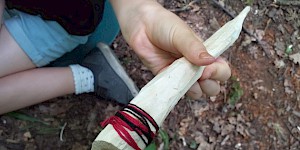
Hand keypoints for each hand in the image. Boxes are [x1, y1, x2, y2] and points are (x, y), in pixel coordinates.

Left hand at [110, 0, 230, 98]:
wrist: (141, 27)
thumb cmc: (164, 26)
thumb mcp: (182, 34)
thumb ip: (194, 48)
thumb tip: (209, 61)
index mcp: (205, 54)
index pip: (222, 70)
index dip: (218, 73)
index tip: (206, 69)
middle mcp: (196, 67)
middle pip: (213, 87)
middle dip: (209, 85)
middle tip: (198, 76)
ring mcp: (182, 75)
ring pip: (197, 93)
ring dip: (194, 90)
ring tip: (182, 78)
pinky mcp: (167, 80)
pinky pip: (176, 93)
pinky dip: (176, 91)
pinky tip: (171, 81)